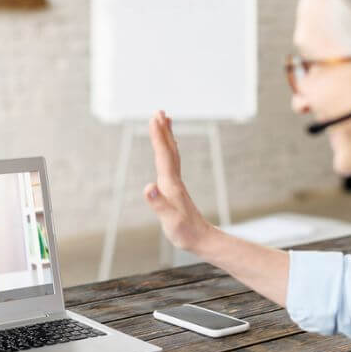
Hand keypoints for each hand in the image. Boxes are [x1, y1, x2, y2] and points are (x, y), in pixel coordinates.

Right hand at [144, 110, 211, 251]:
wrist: (202, 239)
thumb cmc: (184, 232)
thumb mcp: (169, 220)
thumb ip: (158, 204)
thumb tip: (148, 187)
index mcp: (170, 185)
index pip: (163, 156)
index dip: (158, 137)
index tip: (154, 118)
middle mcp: (174, 180)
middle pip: (169, 150)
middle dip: (163, 131)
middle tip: (159, 112)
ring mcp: (176, 184)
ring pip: (172, 155)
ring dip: (167, 137)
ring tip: (165, 122)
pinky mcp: (176, 189)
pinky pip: (172, 163)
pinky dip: (169, 151)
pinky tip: (167, 151)